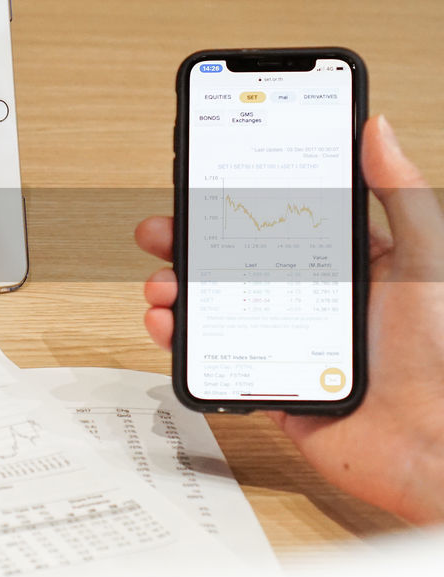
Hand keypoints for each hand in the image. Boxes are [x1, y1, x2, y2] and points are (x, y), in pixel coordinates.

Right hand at [135, 115, 443, 523]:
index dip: (238, 203)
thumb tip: (376, 129)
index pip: (281, 221)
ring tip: (162, 284)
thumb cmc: (442, 356)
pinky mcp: (269, 384)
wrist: (432, 447)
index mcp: (348, 266)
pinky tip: (169, 325)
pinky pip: (214, 359)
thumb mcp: (425, 257)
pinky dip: (181, 342)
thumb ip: (399, 192)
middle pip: (234, 262)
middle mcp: (312, 301)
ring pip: (215, 308)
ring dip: (177, 291)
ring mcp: (286, 343)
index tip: (206, 184)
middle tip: (162, 231)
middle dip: (189, 244)